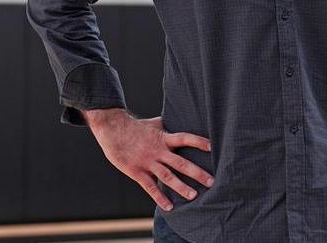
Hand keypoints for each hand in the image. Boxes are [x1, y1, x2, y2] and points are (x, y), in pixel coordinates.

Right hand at [84, 109, 213, 210]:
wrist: (112, 129)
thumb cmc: (135, 127)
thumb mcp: (154, 124)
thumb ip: (168, 127)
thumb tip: (181, 119)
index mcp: (164, 138)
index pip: (185, 139)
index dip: (199, 142)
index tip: (213, 147)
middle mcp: (158, 151)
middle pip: (180, 163)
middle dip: (197, 173)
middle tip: (211, 182)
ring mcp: (147, 162)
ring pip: (167, 177)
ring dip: (181, 187)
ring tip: (193, 196)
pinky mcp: (136, 172)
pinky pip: (150, 187)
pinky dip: (159, 197)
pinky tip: (169, 207)